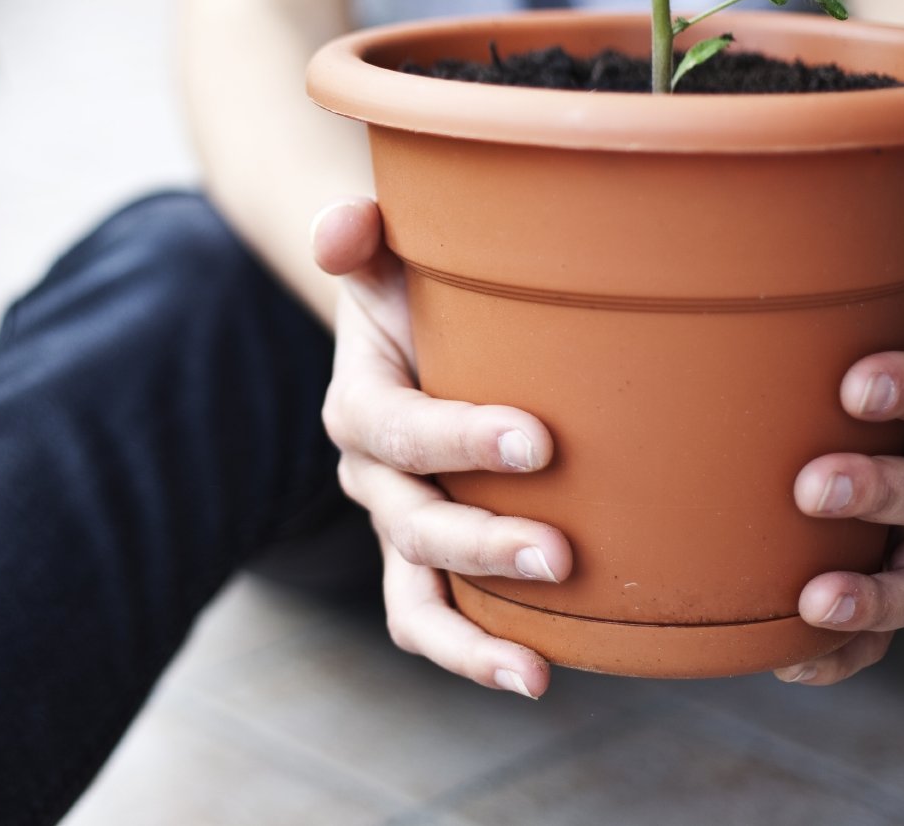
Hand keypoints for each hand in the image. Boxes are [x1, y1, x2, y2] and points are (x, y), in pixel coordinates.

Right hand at [312, 197, 570, 698]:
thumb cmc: (420, 290)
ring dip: (470, 634)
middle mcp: (371, 475)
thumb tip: (343, 229)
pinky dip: (475, 654)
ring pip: (414, 598)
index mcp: (360, 402)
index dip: (458, 439)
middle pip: (411, 524)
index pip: (397, 429)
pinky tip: (540, 674)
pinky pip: (434, 620)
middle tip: (560, 555)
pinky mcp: (430, 563)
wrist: (420, 334)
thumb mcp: (391, 252)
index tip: (539, 442)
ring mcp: (399, 526)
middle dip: (481, 544)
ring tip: (536, 669)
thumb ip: (360, 231)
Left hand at [776, 161, 903, 684]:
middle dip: (884, 489)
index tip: (856, 380)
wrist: (853, 380)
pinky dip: (838, 654)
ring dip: (874, 597)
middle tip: (814, 483)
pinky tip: (786, 660)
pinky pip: (871, 632)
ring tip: (815, 602)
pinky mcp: (872, 576)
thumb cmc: (875, 314)